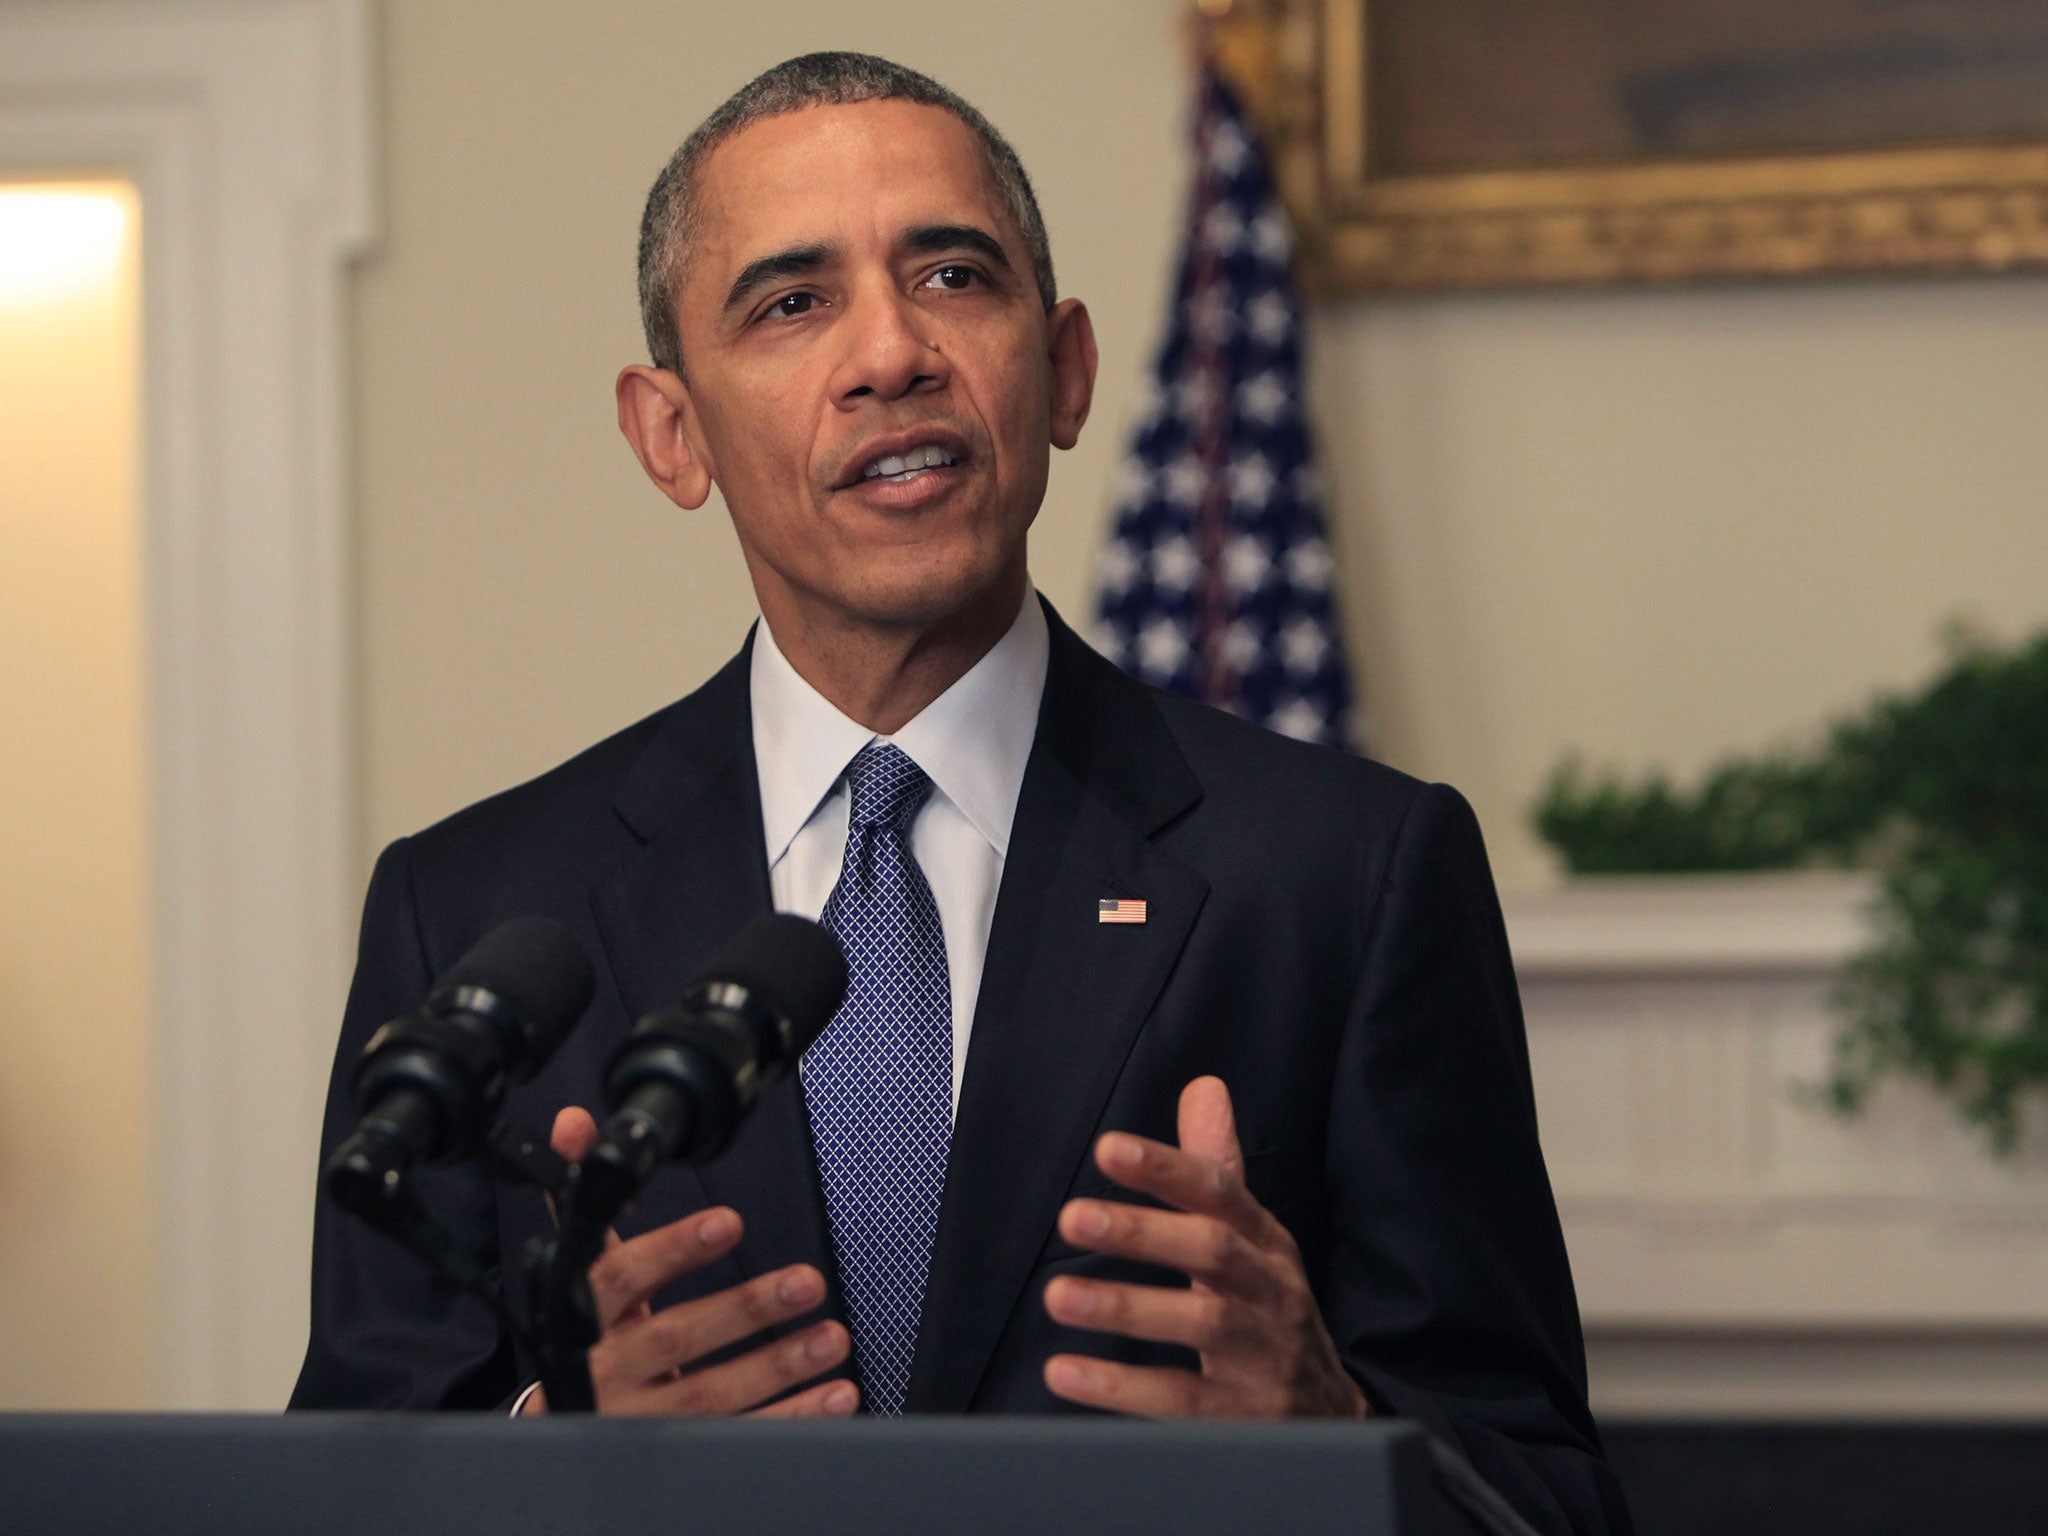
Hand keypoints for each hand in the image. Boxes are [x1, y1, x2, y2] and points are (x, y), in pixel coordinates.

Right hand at [519, 1107, 858, 1417]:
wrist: (557, 1433)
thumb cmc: (578, 1337)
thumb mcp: (574, 1274)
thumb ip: (579, 1203)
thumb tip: (574, 1125)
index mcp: (581, 1317)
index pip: (621, 1277)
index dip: (674, 1250)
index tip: (729, 1223)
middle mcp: (605, 1372)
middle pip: (675, 1339)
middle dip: (744, 1309)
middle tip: (806, 1282)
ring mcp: (639, 1421)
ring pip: (711, 1396)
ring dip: (778, 1366)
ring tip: (832, 1338)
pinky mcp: (675, 1454)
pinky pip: (736, 1437)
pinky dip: (789, 1419)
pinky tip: (834, 1396)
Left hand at [1041, 1076, 1366, 1419]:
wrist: (1330, 1418)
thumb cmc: (1268, 1310)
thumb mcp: (1252, 1239)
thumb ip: (1216, 1168)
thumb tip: (1204, 1086)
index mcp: (1267, 1243)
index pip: (1220, 1192)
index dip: (1166, 1168)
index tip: (1108, 1148)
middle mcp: (1272, 1293)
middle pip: (1213, 1253)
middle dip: (1143, 1233)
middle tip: (1071, 1216)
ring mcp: (1264, 1357)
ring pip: (1201, 1327)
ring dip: (1125, 1308)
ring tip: (1057, 1295)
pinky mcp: (1245, 1418)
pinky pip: (1182, 1402)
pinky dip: (1121, 1388)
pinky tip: (1066, 1372)